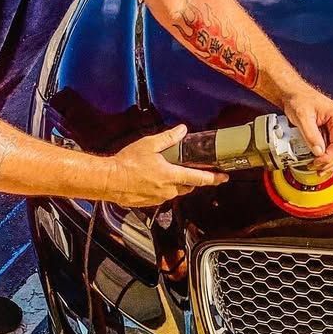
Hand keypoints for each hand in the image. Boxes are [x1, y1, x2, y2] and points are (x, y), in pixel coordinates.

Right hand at [103, 124, 227, 205]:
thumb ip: (168, 138)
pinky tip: (152, 179)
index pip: (199, 178)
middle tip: (190, 170)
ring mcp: (158, 198)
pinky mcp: (149, 203)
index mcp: (170, 175)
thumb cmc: (126, 163)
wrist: (108, 180)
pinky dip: (162, 188)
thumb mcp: (149, 145)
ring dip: (176, 184)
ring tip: (167, 172)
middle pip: (188, 186)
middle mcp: (167, 190)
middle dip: (192, 179)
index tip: (224, 177)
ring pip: (175, 192)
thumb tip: (182, 130)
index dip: (213, 178)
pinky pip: (162, 196)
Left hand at [281, 84, 332, 176]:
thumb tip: (318, 152)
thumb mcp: (302, 116)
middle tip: (316, 169)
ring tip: (318, 170)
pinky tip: (322, 165)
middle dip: (329, 163)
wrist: (295, 94)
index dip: (328, 157)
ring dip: (330, 163)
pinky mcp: (332, 133)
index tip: (316, 163)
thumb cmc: (300, 100)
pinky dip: (328, 158)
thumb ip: (310, 134)